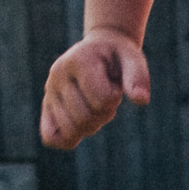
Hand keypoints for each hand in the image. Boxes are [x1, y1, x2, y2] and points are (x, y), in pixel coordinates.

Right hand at [41, 28, 148, 149]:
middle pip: (84, 119)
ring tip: (93, 106)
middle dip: (103, 114)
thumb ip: (138, 78)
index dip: (114, 99)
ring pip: (70, 132)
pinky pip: (51, 137)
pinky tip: (80, 126)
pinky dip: (68, 140)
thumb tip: (141, 100)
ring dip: (90, 126)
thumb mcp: (133, 59)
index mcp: (78, 60)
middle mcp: (57, 75)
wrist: (101, 50)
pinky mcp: (47, 105)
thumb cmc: (119, 57)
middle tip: (106, 98)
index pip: (101, 100)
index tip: (114, 85)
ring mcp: (49, 91)